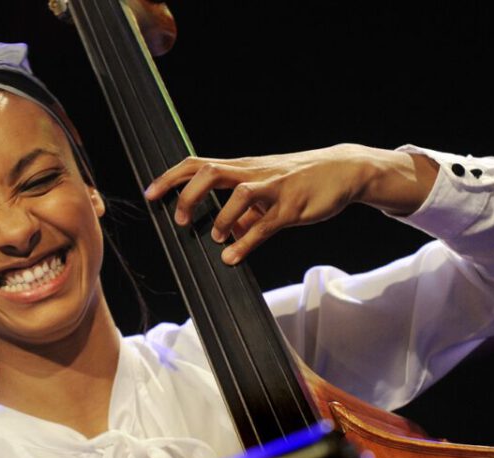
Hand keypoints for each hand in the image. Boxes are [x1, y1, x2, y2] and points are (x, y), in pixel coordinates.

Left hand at [144, 144, 430, 264]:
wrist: (342, 169)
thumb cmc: (299, 180)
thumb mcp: (266, 192)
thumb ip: (245, 213)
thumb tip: (226, 236)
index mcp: (242, 168)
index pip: (199, 165)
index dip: (172, 178)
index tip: (150, 194)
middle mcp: (253, 174)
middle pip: (212, 172)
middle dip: (188, 194)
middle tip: (179, 220)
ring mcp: (274, 188)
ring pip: (240, 193)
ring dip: (221, 216)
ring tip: (215, 237)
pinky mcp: (293, 206)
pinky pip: (267, 224)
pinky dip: (247, 242)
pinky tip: (233, 257)